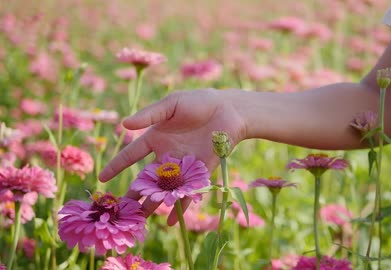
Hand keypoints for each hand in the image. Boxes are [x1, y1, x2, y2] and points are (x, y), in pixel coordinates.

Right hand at [98, 89, 246, 224]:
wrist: (230, 111)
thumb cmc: (199, 102)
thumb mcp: (171, 104)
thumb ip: (150, 115)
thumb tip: (125, 124)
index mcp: (155, 138)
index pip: (131, 155)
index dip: (117, 166)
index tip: (102, 179)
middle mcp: (167, 156)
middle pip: (146, 179)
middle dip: (134, 195)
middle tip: (121, 212)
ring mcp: (183, 167)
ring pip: (164, 189)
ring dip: (154, 205)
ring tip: (141, 222)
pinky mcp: (200, 174)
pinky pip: (188, 192)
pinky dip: (181, 206)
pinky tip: (172, 222)